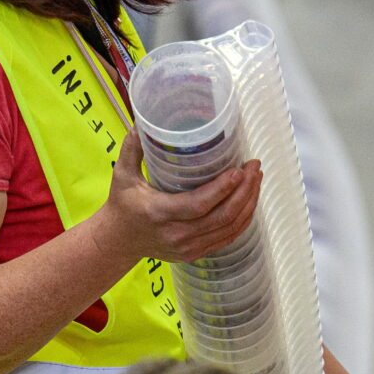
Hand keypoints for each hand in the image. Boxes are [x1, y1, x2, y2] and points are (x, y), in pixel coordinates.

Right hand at [95, 129, 261, 263]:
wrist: (117, 242)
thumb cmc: (121, 205)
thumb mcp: (122, 174)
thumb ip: (132, 147)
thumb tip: (143, 119)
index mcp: (159, 213)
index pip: (199, 204)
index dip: (223, 188)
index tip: (239, 169)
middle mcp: (177, 234)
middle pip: (222, 216)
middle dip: (245, 191)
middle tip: (254, 167)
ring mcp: (189, 247)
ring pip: (230, 228)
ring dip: (248, 203)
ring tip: (256, 178)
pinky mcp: (196, 253)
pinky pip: (228, 237)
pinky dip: (243, 219)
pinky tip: (249, 200)